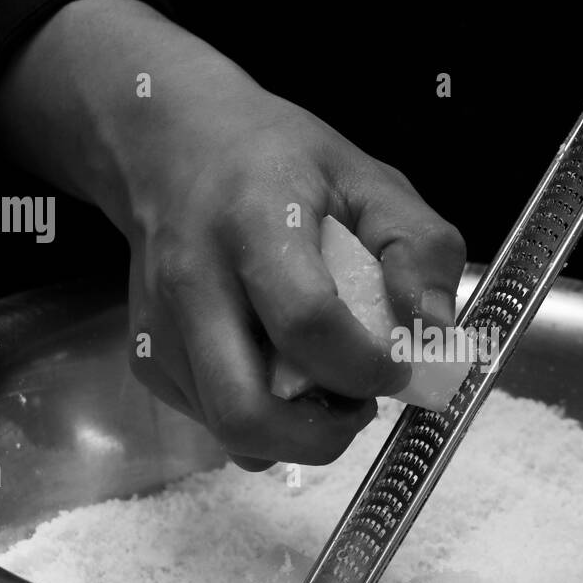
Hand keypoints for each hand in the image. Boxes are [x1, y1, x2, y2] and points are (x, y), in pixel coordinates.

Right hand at [0, 0, 463, 468]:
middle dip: (320, 436)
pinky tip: (283, 373)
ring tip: (326, 387)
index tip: (398, 366)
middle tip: (359, 403)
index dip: (364, 366)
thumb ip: (420, 249)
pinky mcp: (146, 359)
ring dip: (293, 435)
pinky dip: (262, 421)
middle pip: (246, 411)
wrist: (173, 146)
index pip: (307, 323)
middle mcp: (194, 281)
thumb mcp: (370, 179)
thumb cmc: (283, 164)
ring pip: (229, 433)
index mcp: (255, 222)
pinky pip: (213, 424)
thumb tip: (437, 333)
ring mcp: (160, 328)